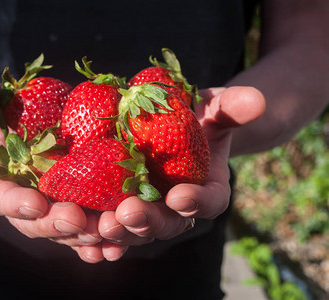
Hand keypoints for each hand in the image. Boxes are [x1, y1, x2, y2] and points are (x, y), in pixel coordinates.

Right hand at [0, 75, 104, 262]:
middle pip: (37, 223)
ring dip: (86, 235)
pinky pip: (89, 231)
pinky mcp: (78, 211)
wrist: (33, 127)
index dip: (16, 203)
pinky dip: (102, 242)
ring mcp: (53, 211)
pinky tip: (116, 245)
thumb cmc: (10, 116)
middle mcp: (24, 206)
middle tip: (77, 219)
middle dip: (56, 223)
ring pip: (67, 233)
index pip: (1, 198)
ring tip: (105, 230)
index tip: (34, 202)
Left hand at [98, 86, 265, 257]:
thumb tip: (256, 100)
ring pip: (135, 230)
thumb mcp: (213, 108)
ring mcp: (149, 211)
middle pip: (167, 223)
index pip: (209, 201)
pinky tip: (83, 235)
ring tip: (100, 225)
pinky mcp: (121, 208)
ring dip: (118, 231)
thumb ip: (232, 108)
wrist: (169, 125)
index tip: (181, 196)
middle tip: (128, 214)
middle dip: (148, 221)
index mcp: (208, 189)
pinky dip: (98, 237)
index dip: (197, 202)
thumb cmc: (195, 117)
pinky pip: (111, 226)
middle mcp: (178, 208)